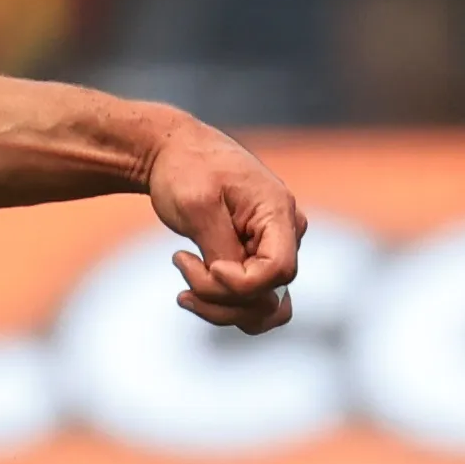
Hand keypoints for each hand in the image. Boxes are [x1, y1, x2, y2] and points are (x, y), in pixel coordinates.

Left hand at [145, 119, 302, 332]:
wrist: (177, 154)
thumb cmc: (186, 169)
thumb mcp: (197, 205)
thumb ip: (221, 248)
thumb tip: (234, 284)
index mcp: (279, 211)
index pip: (279, 270)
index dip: (242, 284)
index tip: (207, 265)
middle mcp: (287, 234)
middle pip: (268, 295)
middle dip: (220, 295)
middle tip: (181, 264)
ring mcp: (274, 250)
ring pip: (261, 309)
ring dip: (219, 309)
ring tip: (183, 290)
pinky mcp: (257, 262)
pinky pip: (249, 302)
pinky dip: (220, 306)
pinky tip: (190, 293)